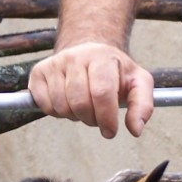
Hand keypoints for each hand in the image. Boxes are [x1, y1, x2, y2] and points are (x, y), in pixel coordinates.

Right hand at [28, 42, 154, 138]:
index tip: (110, 131)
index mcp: (102, 57)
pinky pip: (44, 105)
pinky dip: (57, 112)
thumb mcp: (137, 82)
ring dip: (74, 116)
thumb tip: (136, 130)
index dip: (106, 118)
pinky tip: (67, 102)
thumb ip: (143, 105)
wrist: (89, 51)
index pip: (102, 92)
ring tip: (83, 106)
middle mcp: (75, 56)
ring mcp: (55, 63)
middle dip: (91, 120)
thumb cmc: (114, 72)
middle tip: (97, 117)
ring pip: (61, 106)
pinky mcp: (38, 72)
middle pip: (80, 103)